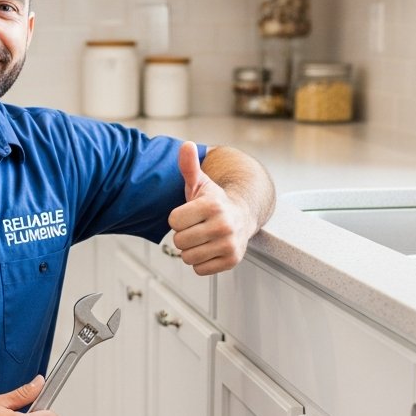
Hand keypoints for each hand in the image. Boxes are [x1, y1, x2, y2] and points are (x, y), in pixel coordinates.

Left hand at [167, 141, 256, 275]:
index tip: (190, 214)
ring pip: (187, 257)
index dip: (178, 219)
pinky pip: (199, 269)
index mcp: (212, 205)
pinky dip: (201, 262)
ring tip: (203, 238)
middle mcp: (224, 225)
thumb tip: (186, 146)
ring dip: (191, 250)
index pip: (173, 222)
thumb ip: (189, 166)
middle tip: (196, 227)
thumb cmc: (214, 201)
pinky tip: (210, 249)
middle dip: (183, 235)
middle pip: (179, 241)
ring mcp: (229, 244)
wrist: (242, 216)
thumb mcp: (200, 182)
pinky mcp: (232, 260)